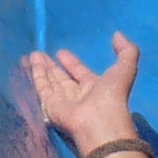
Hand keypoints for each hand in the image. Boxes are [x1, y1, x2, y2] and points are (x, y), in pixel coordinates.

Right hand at [24, 35, 146, 157]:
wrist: (99, 123)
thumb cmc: (113, 96)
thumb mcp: (126, 68)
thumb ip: (127, 50)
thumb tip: (117, 34)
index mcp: (96, 87)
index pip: (80, 73)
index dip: (71, 63)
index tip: (61, 53)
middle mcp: (78, 95)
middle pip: (62, 78)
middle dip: (52, 66)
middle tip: (40, 54)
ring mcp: (63, 102)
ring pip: (50, 82)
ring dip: (41, 68)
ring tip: (33, 55)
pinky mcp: (50, 106)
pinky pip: (42, 88)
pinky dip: (36, 75)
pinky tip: (30, 63)